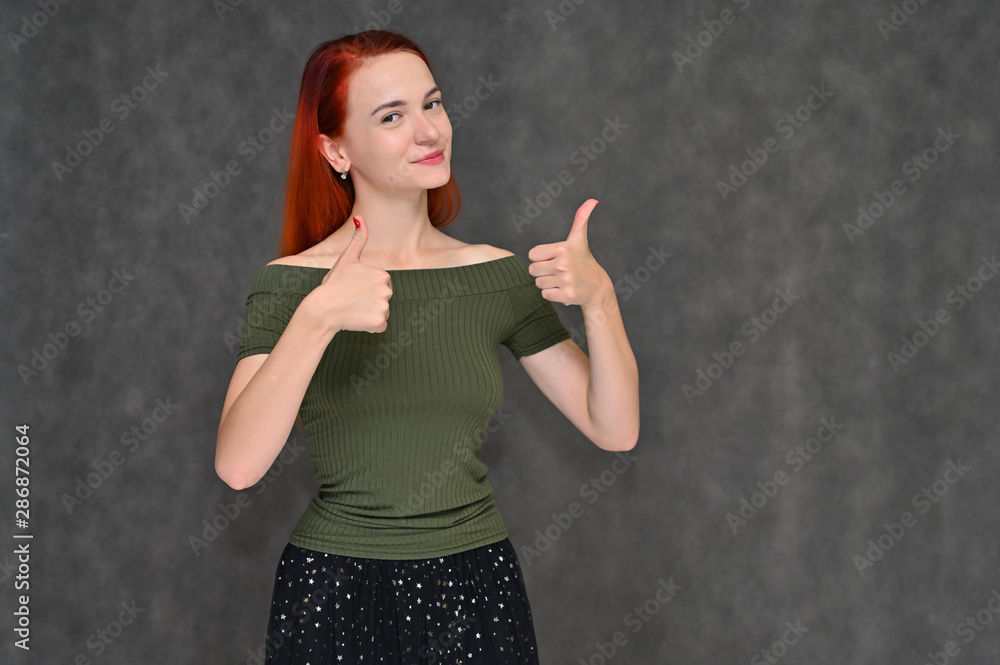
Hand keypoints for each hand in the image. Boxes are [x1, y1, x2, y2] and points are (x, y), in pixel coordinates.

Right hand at [312, 215, 391, 333]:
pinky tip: (357, 320)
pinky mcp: (380, 321)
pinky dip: (370, 327)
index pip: (381, 287)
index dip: (367, 290)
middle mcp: (387, 288)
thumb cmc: (333, 284)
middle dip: (370, 302)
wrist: (321, 308)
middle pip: (384, 300)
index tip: (353, 289)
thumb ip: (358, 239)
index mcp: (383, 274)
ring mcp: (384, 305)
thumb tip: (359, 217)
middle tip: (352, 301)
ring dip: (369, 315)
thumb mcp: (346, 259)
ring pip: (382, 313)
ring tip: (354, 310)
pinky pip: (380, 327)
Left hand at [526, 198, 608, 305]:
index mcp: (562, 249)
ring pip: (538, 283)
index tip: (554, 258)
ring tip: (562, 280)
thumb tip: (592, 200)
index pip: (532, 255)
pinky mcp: (566, 295)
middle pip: (533, 270)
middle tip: (558, 271)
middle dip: (543, 272)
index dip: (541, 258)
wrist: (597, 287)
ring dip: (548, 283)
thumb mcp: (579, 239)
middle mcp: (563, 264)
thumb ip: (581, 218)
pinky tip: (564, 289)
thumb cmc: (584, 260)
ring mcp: (565, 280)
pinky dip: (552, 294)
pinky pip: (545, 295)